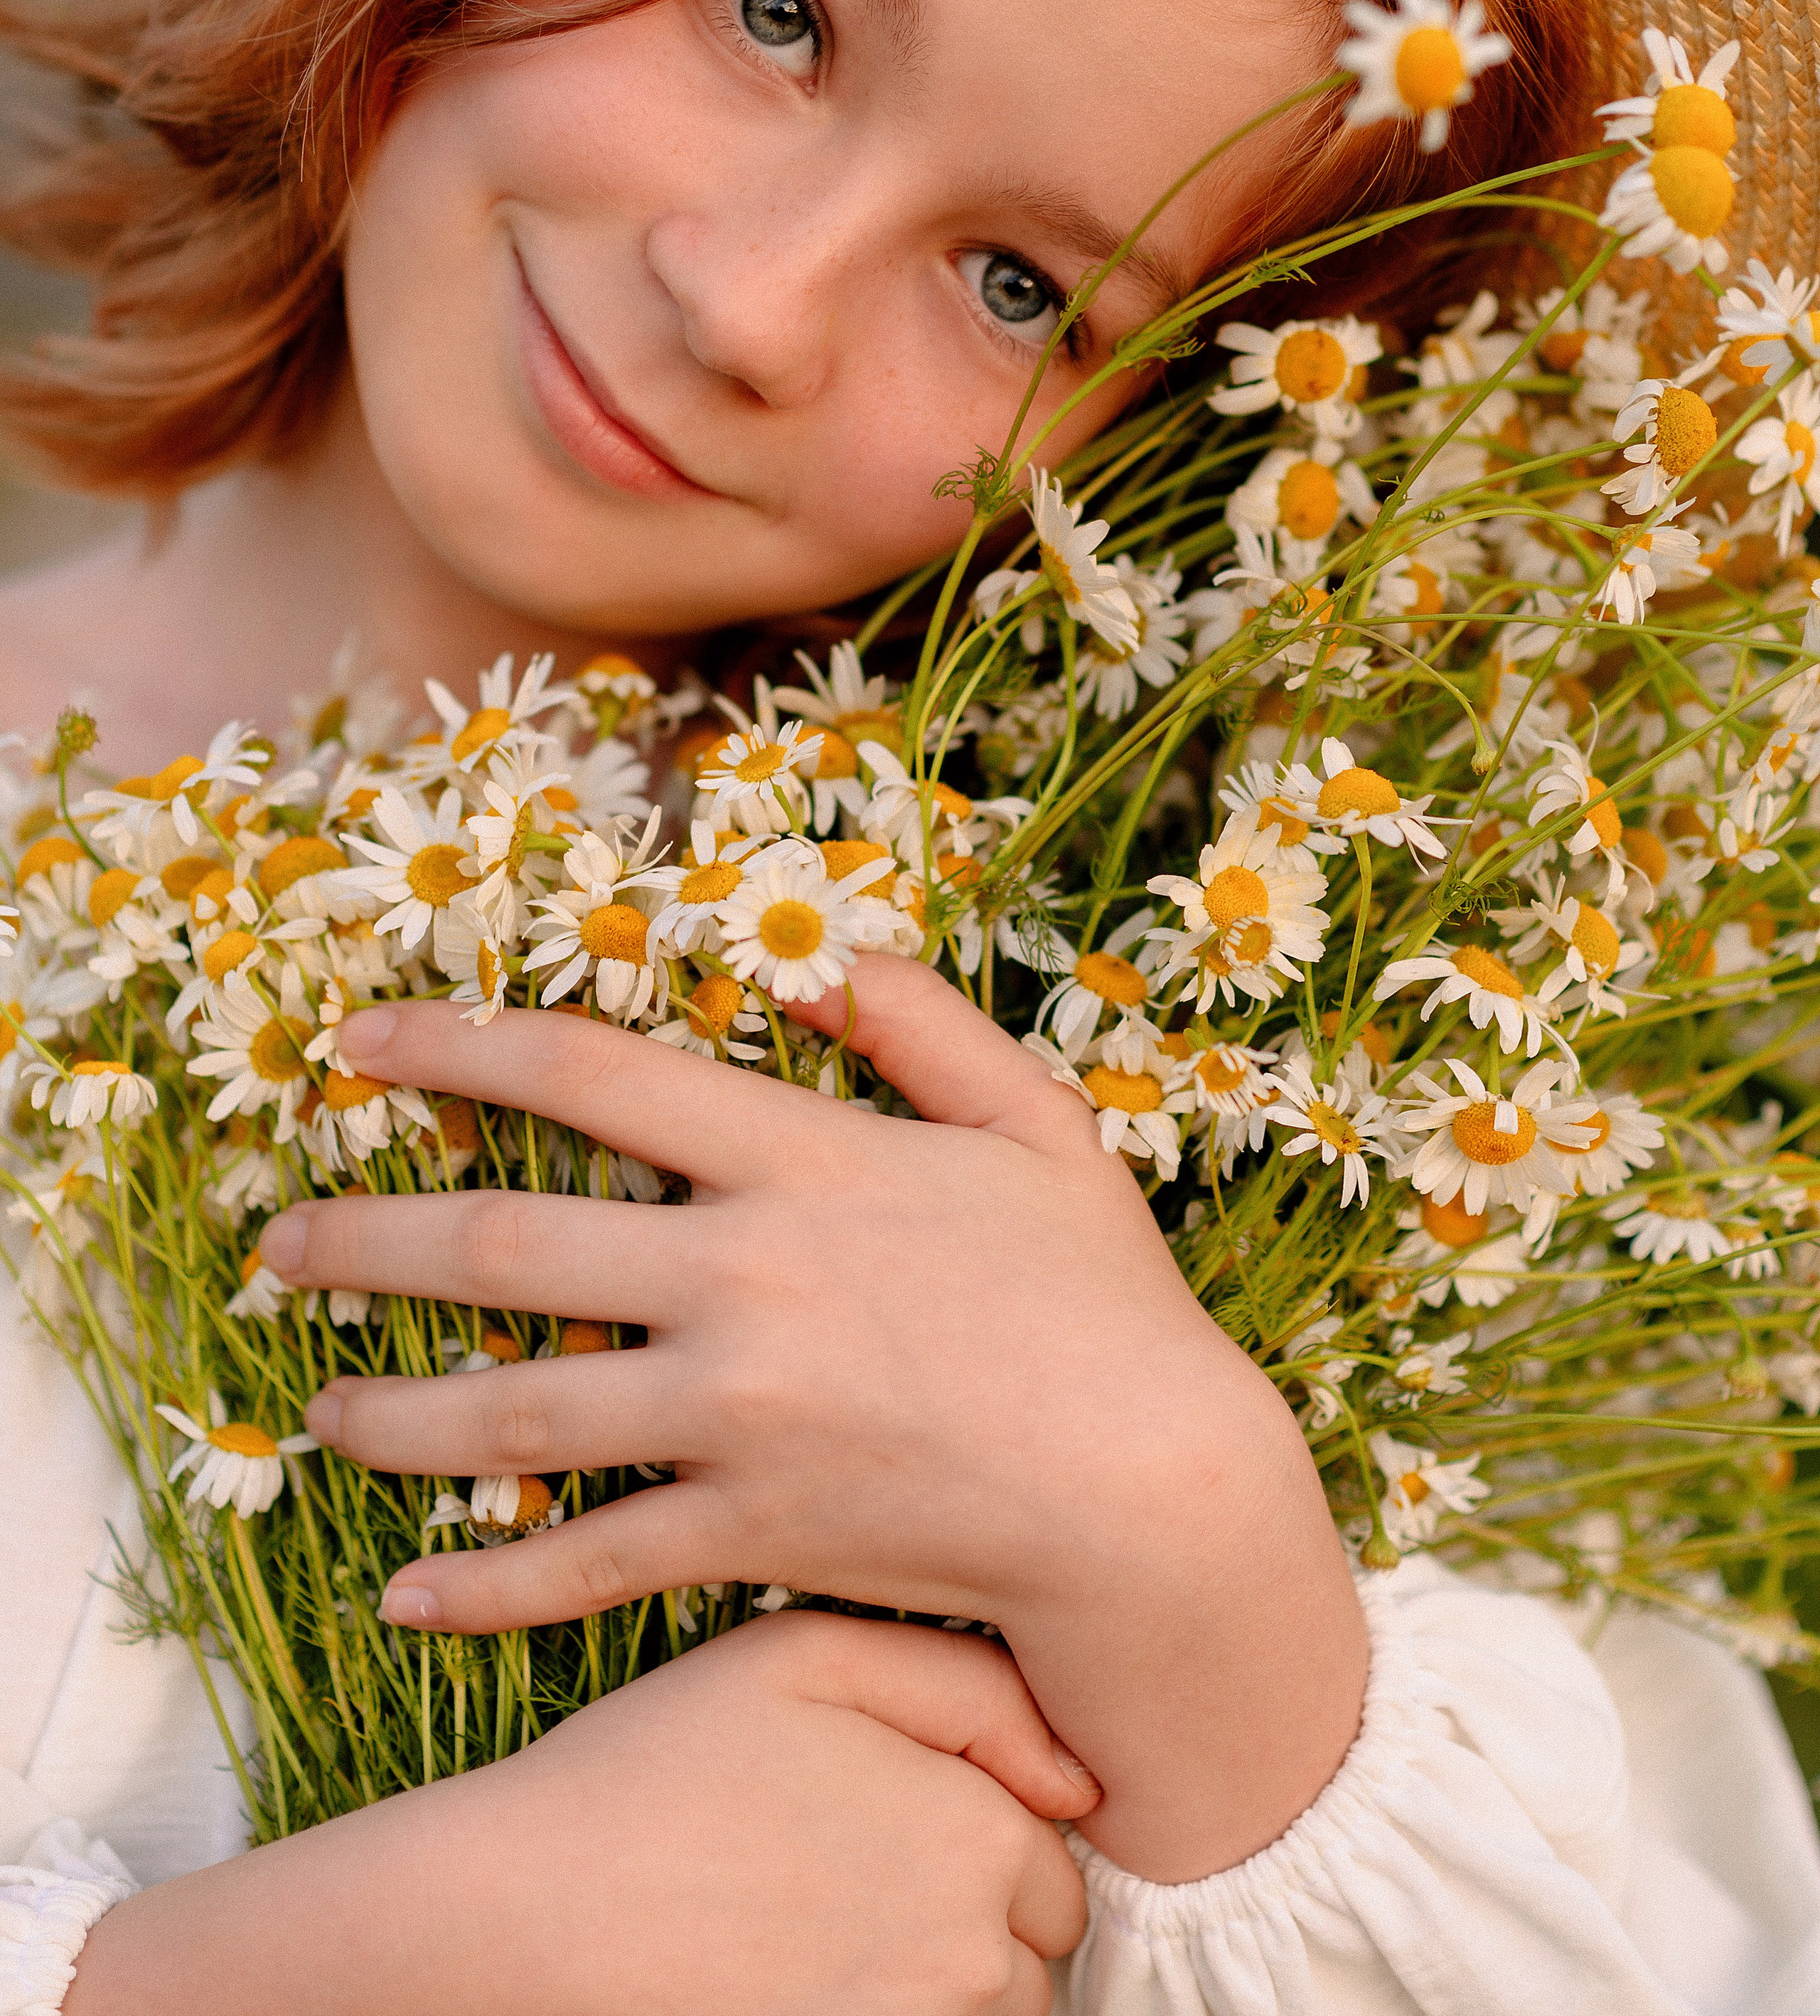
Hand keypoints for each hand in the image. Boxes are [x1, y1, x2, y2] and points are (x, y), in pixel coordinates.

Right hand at [67, 1615, 1093, 2015]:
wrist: (524, 1913)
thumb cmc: (659, 1768)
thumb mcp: (806, 1657)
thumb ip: (967, 1687)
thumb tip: (1080, 1780)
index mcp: (977, 1837)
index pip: (1051, 1859)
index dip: (978, 1834)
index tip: (888, 1820)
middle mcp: (973, 1960)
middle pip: (1030, 1956)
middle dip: (967, 1921)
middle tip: (844, 1881)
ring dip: (933, 1986)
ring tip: (815, 1937)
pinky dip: (883, 2011)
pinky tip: (803, 1978)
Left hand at [263, 956, 1364, 1874]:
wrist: (1152, 1493)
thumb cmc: (1104, 1302)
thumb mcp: (1037, 1127)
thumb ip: (928, 1028)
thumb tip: (825, 959)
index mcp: (801, 1163)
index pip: (592, 1076)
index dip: (459, 1044)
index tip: (358, 1044)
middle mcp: (741, 1280)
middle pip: (507, 1243)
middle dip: (369, 1235)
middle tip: (280, 1240)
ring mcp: (734, 1415)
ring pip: (512, 1409)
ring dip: (392, 1409)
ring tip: (314, 1407)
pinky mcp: (744, 1533)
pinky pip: (584, 1561)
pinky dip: (485, 1586)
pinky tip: (405, 1594)